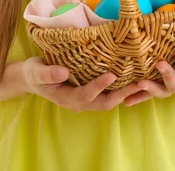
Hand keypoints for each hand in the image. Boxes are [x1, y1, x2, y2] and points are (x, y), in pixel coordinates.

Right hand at [21, 57, 141, 111]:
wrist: (32, 77)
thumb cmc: (34, 73)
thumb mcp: (36, 71)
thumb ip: (48, 74)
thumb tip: (63, 72)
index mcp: (67, 98)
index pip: (86, 95)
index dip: (99, 86)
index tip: (112, 75)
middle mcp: (79, 102)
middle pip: (104, 103)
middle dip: (122, 94)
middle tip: (139, 83)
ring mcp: (86, 99)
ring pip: (109, 100)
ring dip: (125, 92)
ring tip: (142, 80)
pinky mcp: (90, 92)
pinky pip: (107, 93)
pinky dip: (120, 87)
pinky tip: (131, 76)